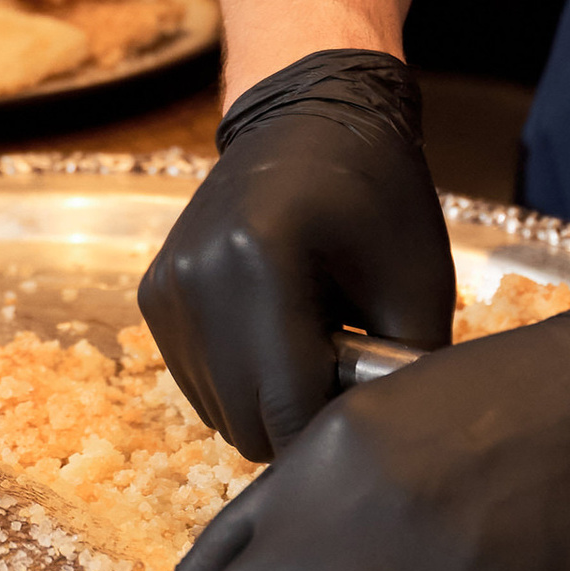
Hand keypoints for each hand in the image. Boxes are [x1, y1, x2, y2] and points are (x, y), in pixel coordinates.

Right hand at [138, 50, 454, 466]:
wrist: (309, 118)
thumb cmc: (377, 195)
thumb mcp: (417, 281)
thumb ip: (401, 374)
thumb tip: (374, 452)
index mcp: (260, 262)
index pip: (288, 408)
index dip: (332, 437)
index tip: (368, 432)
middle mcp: (195, 278)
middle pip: (246, 422)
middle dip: (300, 418)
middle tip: (344, 372)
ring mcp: (165, 288)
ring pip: (219, 413)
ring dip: (268, 401)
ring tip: (311, 343)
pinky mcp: (152, 295)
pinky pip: (199, 382)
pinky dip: (241, 379)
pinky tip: (276, 331)